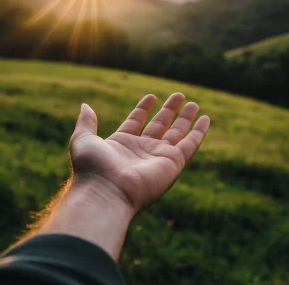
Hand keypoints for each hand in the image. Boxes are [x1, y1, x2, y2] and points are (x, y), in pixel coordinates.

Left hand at [70, 93, 209, 214]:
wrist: (105, 193)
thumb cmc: (92, 168)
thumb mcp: (83, 139)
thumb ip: (86, 122)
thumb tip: (85, 106)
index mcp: (122, 143)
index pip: (136, 121)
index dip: (143, 109)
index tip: (151, 96)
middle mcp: (142, 149)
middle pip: (160, 125)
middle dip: (169, 110)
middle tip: (179, 95)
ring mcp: (159, 156)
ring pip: (177, 133)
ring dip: (186, 118)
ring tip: (194, 103)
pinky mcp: (173, 163)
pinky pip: (190, 144)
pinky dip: (199, 132)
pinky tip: (205, 119)